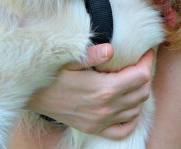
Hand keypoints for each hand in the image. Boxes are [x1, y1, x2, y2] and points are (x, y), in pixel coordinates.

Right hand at [27, 44, 154, 139]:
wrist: (32, 94)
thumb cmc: (52, 73)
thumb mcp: (70, 58)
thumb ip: (93, 54)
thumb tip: (111, 50)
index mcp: (103, 88)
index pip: (141, 76)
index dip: (148, 62)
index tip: (147, 51)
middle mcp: (105, 108)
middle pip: (142, 93)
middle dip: (146, 75)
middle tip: (140, 62)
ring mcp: (100, 121)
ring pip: (136, 110)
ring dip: (139, 94)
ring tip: (133, 79)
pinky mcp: (93, 128)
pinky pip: (123, 130)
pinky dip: (131, 118)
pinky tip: (128, 105)